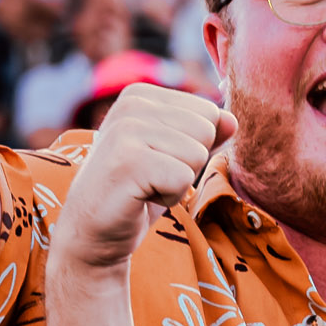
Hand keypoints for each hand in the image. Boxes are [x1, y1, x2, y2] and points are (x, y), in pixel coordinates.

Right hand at [51, 83, 233, 274]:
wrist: (92, 231)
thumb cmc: (137, 192)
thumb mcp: (174, 156)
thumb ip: (203, 134)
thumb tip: (232, 120)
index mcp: (142, 95)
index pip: (209, 112)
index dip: (192, 147)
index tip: (158, 162)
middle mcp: (131, 104)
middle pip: (206, 130)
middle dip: (188, 164)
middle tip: (152, 177)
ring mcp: (126, 130)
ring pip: (197, 154)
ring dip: (178, 182)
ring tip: (146, 186)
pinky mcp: (127, 160)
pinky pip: (182, 179)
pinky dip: (169, 198)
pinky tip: (140, 198)